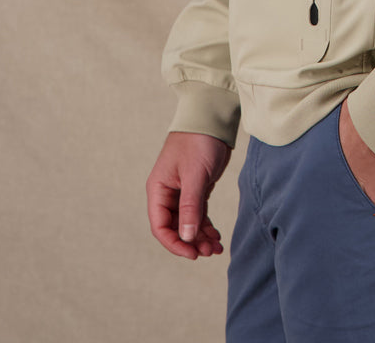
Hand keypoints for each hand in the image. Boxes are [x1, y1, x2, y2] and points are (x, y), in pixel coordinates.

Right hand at [146, 131, 231, 258]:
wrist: (212, 119)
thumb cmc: (199, 141)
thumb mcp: (195, 175)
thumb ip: (190, 207)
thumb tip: (187, 237)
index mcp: (158, 189)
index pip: (160, 226)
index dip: (175, 243)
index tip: (192, 254)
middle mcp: (167, 193)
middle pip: (175, 227)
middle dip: (191, 242)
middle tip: (209, 252)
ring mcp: (181, 192)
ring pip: (188, 223)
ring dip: (200, 237)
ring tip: (215, 248)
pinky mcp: (196, 189)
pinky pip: (198, 214)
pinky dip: (206, 226)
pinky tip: (216, 237)